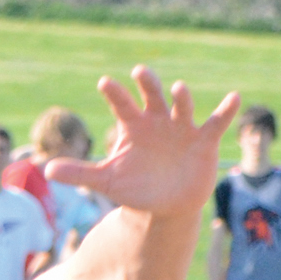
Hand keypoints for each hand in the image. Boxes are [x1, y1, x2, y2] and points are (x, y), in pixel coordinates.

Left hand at [44, 67, 237, 217]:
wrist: (165, 206)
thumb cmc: (134, 188)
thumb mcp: (106, 181)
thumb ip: (79, 173)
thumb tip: (47, 171)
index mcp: (134, 126)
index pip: (122, 104)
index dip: (115, 94)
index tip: (104, 83)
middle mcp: (158, 120)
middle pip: (152, 94)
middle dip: (148, 83)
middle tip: (140, 73)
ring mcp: (182, 128)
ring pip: (181, 106)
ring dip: (181, 97)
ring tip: (178, 89)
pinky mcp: (204, 140)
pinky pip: (216, 123)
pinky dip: (225, 110)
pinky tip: (233, 98)